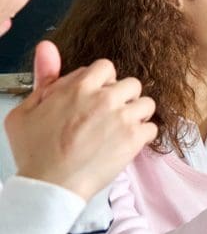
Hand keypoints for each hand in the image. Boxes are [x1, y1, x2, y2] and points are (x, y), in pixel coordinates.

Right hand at [4, 41, 156, 199]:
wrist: (48, 187)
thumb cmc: (34, 151)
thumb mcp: (26, 110)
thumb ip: (43, 77)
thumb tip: (47, 46)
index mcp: (80, 87)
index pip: (106, 67)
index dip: (101, 82)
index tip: (94, 97)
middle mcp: (105, 98)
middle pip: (131, 83)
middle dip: (122, 97)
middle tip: (109, 115)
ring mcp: (122, 118)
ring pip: (146, 103)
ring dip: (136, 114)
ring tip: (121, 128)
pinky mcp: (134, 139)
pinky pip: (152, 127)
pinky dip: (143, 136)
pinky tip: (127, 143)